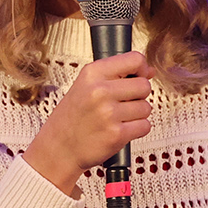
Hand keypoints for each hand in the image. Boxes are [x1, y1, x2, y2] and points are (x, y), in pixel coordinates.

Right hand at [23, 50, 153, 194]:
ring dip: (137, 115)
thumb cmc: (73, 117)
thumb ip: (116, 74)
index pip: (134, 59)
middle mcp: (100, 91)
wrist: (58, 148)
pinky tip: (119, 129)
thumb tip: (149, 71)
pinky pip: (145, 126)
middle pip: (144, 86)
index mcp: (92, 73)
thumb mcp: (86, 85)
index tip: (139, 76)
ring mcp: (108, 113)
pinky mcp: (117, 133)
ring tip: (116, 118)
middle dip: (138, 96)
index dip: (142, 69)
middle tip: (121, 104)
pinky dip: (137, 129)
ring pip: (146, 107)